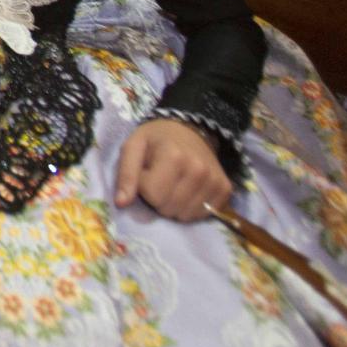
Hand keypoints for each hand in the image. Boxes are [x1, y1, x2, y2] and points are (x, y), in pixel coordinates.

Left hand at [115, 118, 230, 220]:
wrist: (189, 130)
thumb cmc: (156, 140)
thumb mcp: (133, 147)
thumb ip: (126, 174)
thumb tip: (121, 204)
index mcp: (174, 157)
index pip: (154, 196)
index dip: (145, 188)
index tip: (147, 173)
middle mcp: (199, 170)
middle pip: (169, 209)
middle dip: (159, 199)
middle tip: (160, 180)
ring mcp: (215, 181)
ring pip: (186, 216)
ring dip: (175, 205)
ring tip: (174, 185)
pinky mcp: (225, 189)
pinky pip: (203, 215)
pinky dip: (192, 208)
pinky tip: (188, 191)